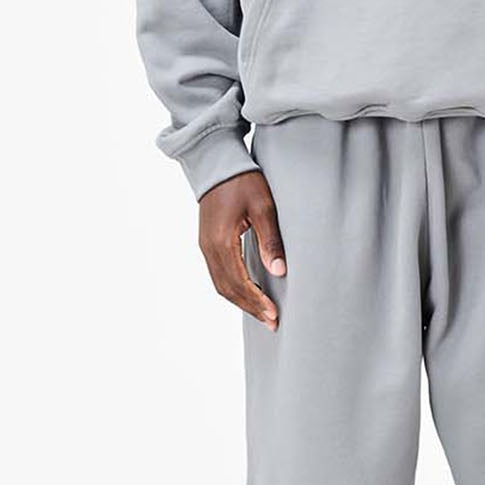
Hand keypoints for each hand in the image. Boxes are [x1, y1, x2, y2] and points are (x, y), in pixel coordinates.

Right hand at [198, 169, 285, 329]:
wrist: (217, 163)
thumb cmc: (242, 181)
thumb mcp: (263, 207)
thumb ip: (270, 240)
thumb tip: (279, 272)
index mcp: (220, 242)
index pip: (238, 282)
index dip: (256, 301)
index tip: (274, 314)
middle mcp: (208, 248)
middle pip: (227, 289)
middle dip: (250, 307)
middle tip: (272, 321)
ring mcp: (205, 246)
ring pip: (221, 284)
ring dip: (241, 301)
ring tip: (263, 313)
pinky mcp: (207, 242)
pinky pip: (218, 274)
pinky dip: (233, 288)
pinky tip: (249, 292)